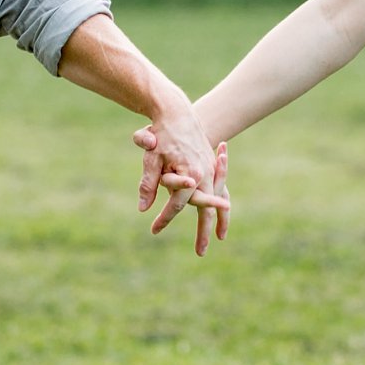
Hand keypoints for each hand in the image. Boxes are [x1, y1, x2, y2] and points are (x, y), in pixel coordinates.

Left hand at [133, 92, 227, 236]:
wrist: (177, 111)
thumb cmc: (161, 135)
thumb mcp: (151, 158)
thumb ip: (148, 184)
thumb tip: (142, 208)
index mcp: (190, 174)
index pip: (176, 204)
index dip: (165, 219)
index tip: (154, 230)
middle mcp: (204, 174)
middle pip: (205, 209)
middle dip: (202, 232)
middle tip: (200, 253)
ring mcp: (211, 170)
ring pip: (218, 201)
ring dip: (219, 221)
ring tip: (218, 239)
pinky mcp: (211, 166)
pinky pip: (220, 188)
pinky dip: (220, 203)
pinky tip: (222, 215)